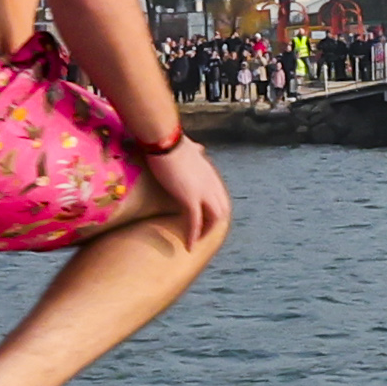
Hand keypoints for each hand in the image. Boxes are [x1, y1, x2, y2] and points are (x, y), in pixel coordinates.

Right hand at [138, 125, 232, 246]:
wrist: (165, 139)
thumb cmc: (171, 140)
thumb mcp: (189, 145)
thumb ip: (196, 149)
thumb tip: (200, 147)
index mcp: (209, 172)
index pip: (220, 195)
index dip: (215, 207)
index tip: (207, 215)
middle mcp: (211, 183)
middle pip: (221, 209)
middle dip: (214, 223)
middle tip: (203, 233)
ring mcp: (203, 191)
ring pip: (214, 218)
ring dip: (206, 232)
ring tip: (196, 242)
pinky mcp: (190, 198)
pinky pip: (195, 222)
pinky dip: (193, 235)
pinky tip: (189, 246)